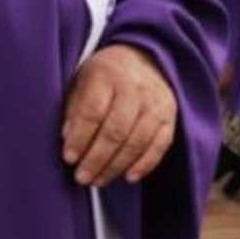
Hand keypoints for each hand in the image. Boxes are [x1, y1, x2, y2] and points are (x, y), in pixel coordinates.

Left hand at [61, 44, 178, 186]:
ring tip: (98, 180)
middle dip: (97, 159)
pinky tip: (128, 177)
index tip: (69, 158)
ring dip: (116, 166)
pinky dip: (144, 165)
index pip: (93, 111)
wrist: (142, 57)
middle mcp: (135, 87)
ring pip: (137, 141)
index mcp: (107, 74)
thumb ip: (75, 109)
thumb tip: (69, 139)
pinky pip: (160, 145)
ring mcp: (156, 102)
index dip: (80, 138)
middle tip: (82, 177)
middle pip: (116, 130)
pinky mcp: (170, 116)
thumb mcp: (82, 80)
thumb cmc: (105, 75)